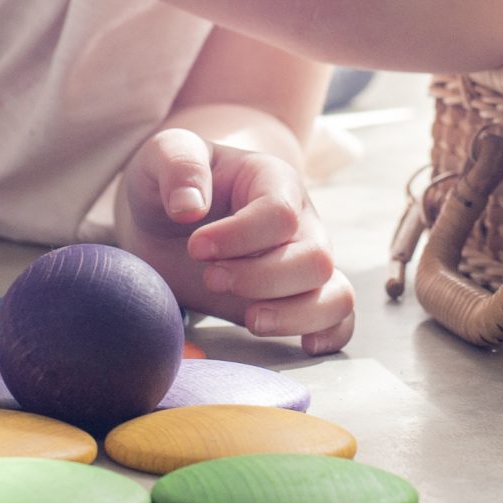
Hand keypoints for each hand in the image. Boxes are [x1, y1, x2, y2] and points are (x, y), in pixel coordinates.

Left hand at [119, 128, 356, 355]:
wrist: (169, 223)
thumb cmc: (173, 184)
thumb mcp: (164, 155)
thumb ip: (178, 166)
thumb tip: (190, 208)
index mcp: (274, 181)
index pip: (279, 214)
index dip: (238, 238)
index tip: (195, 247)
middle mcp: (301, 222)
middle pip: (315, 259)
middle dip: (260, 279)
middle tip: (211, 277)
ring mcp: (303, 263)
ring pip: (335, 294)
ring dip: (293, 316)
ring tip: (249, 318)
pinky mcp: (297, 299)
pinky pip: (339, 319)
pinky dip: (330, 335)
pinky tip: (302, 346)